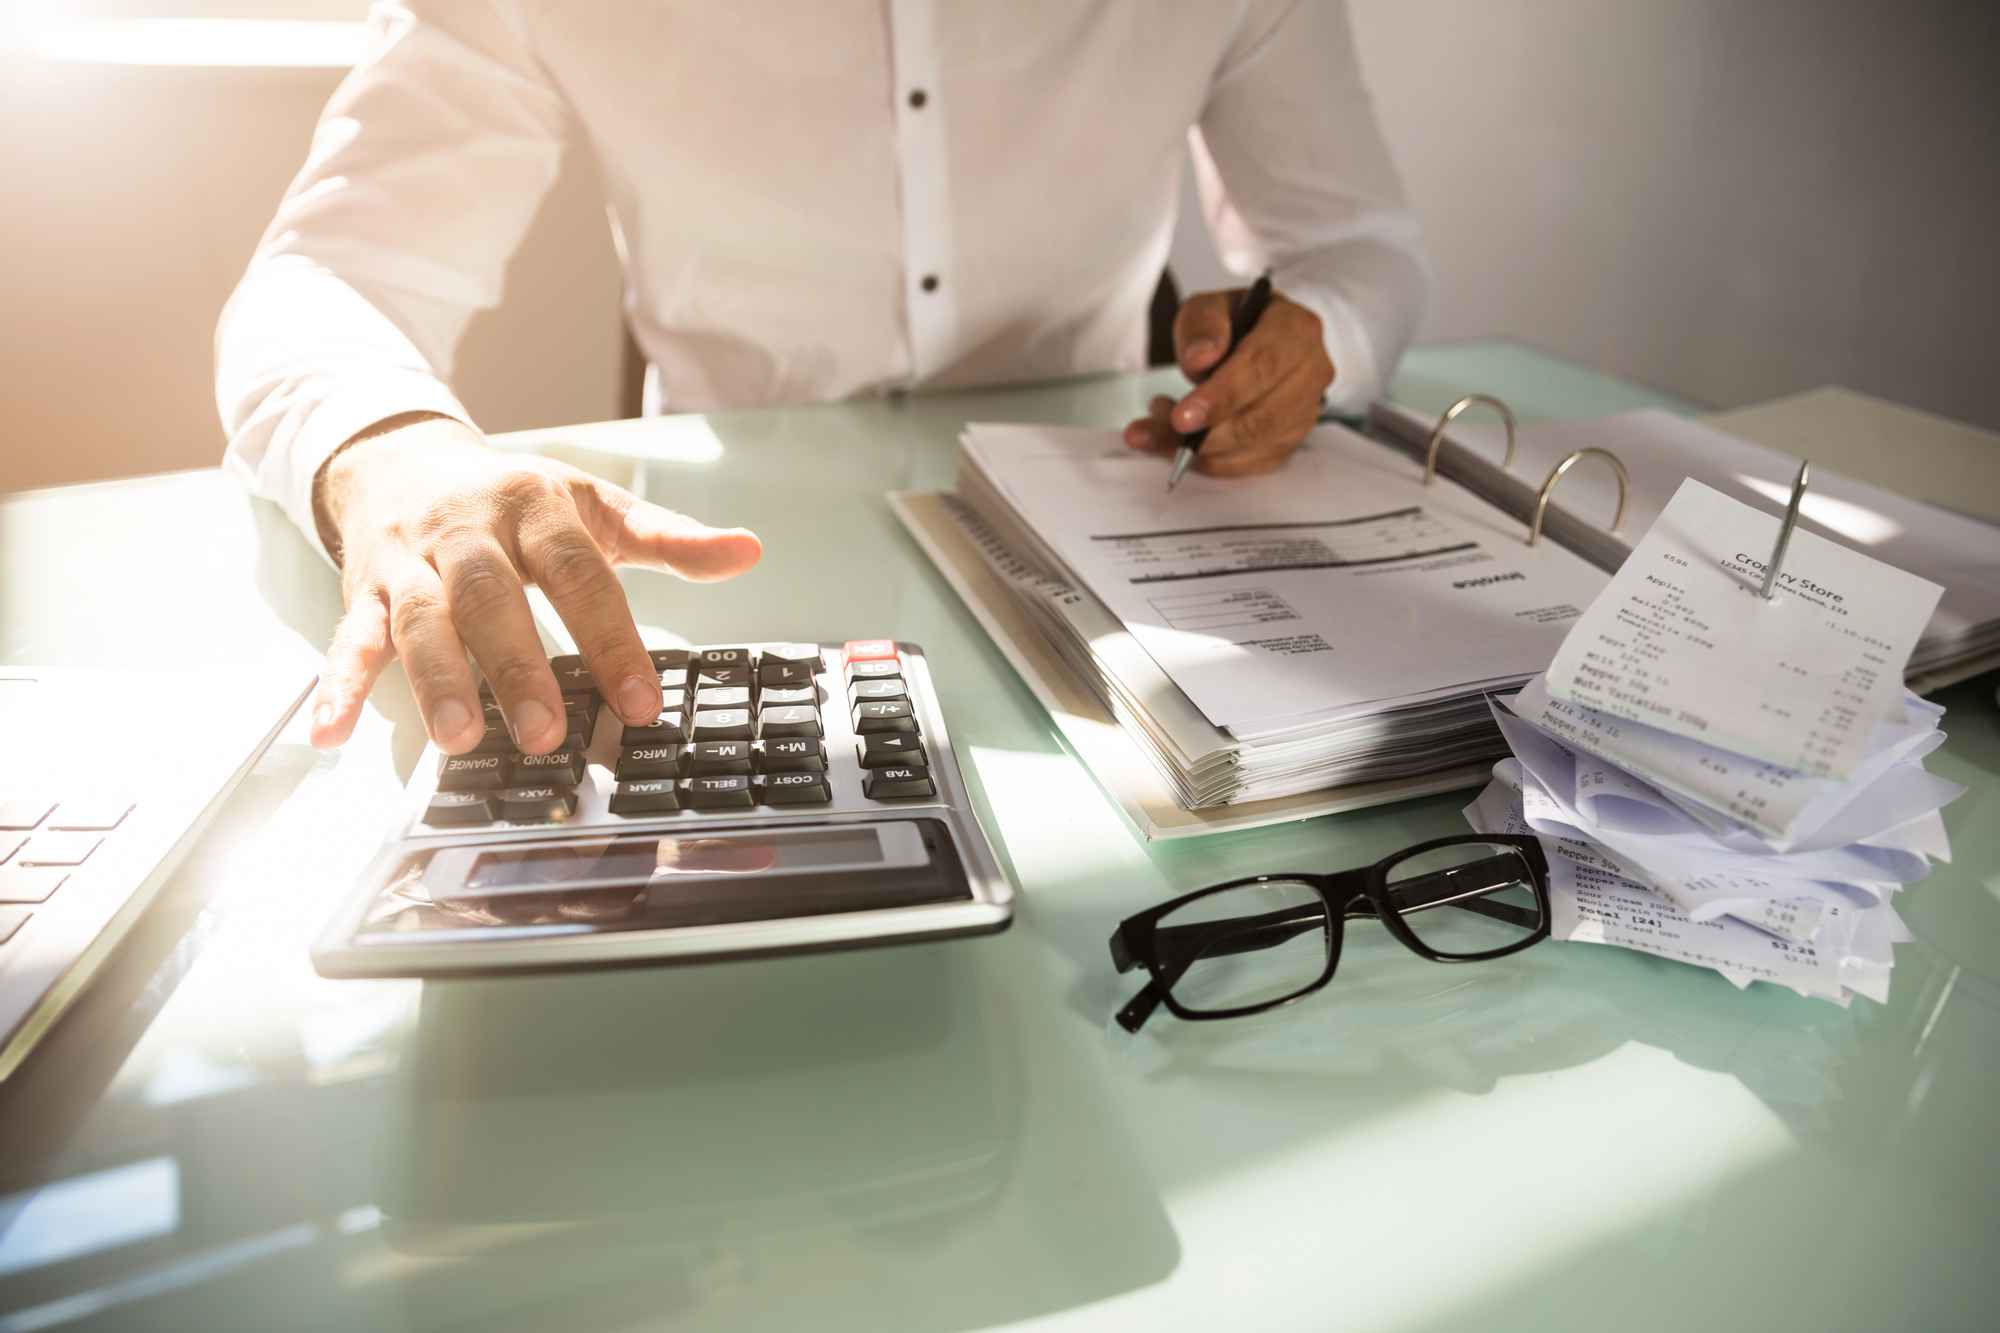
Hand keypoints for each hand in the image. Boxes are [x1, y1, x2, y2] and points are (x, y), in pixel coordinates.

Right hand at [308, 414, 761, 753]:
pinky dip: (337, 686)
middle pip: (490, 596)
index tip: (641, 702)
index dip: (611, 637)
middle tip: (546, 734)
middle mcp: (467, 529)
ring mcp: (409, 561)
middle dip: (517, 665)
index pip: (578, 572)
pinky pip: (348, 637)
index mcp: (534, 505)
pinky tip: (330, 732)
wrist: (403, 457)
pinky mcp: (361, 590)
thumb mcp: (594, 506)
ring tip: (459, 738)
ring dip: (436, 679)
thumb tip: (747, 550)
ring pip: (418, 618)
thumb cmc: (512, 497)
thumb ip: (668, 539)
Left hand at [1123, 286, 1332, 476]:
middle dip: (1206, 434)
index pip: (1262, 368)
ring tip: (1157, 428)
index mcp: (1297, 329)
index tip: (1182, 417)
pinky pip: (1248, 464)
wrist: (1256, 341)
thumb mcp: (1208, 307)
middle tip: (1153, 432)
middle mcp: (1312, 372)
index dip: (1222, 396)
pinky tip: (1177, 444)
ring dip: (1199, 449)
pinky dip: (1208, 461)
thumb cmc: (1232, 323)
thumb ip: (1203, 326)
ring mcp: (1305, 411)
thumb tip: (1200, 359)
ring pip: (1253, 446)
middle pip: (1262, 417)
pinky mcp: (1290, 440)